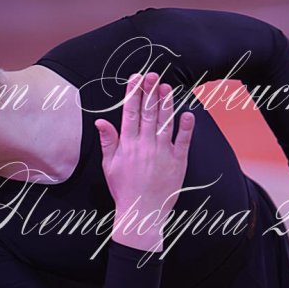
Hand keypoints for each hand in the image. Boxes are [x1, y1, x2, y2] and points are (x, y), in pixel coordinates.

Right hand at [95, 72, 193, 217]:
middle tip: (152, 74)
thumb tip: (100, 120)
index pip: (130, 113)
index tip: (135, 78)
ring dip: (166, 103)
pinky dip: (186, 127)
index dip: (133, 94)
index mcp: (128, 145)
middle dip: (150, 92)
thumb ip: (108, 141)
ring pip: (165, 122)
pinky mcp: (178, 162)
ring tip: (166, 87)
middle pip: (148, 113)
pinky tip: (187, 114)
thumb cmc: (124, 190)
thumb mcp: (109, 166)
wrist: (141, 213)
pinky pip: (183, 141)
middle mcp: (145, 145)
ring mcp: (163, 152)